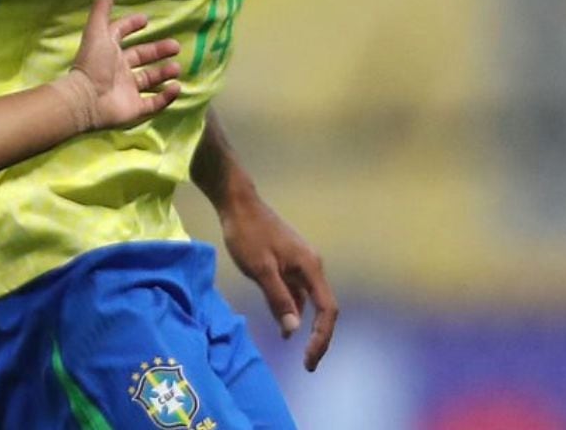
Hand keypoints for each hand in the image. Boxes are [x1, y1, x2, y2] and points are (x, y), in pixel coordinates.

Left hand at [59, 0, 182, 131]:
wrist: (87, 99)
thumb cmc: (92, 63)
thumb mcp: (98, 31)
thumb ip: (102, 7)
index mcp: (109, 51)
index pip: (120, 35)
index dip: (131, 26)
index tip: (146, 20)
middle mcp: (118, 70)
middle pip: (141, 58)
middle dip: (158, 51)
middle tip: (175, 46)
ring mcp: (127, 90)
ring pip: (149, 80)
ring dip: (164, 73)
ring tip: (176, 67)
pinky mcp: (134, 109)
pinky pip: (153, 103)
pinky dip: (166, 96)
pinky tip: (176, 87)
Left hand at [220, 199, 336, 370]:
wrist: (238, 203)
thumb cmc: (247, 234)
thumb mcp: (260, 269)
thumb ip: (278, 299)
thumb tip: (293, 330)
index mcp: (310, 267)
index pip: (327, 310)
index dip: (322, 338)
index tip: (309, 360)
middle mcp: (311, 266)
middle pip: (323, 308)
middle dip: (317, 336)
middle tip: (307, 363)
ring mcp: (301, 263)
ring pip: (309, 301)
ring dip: (304, 324)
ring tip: (294, 347)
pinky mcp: (289, 262)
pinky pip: (297, 292)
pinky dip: (292, 309)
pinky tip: (283, 322)